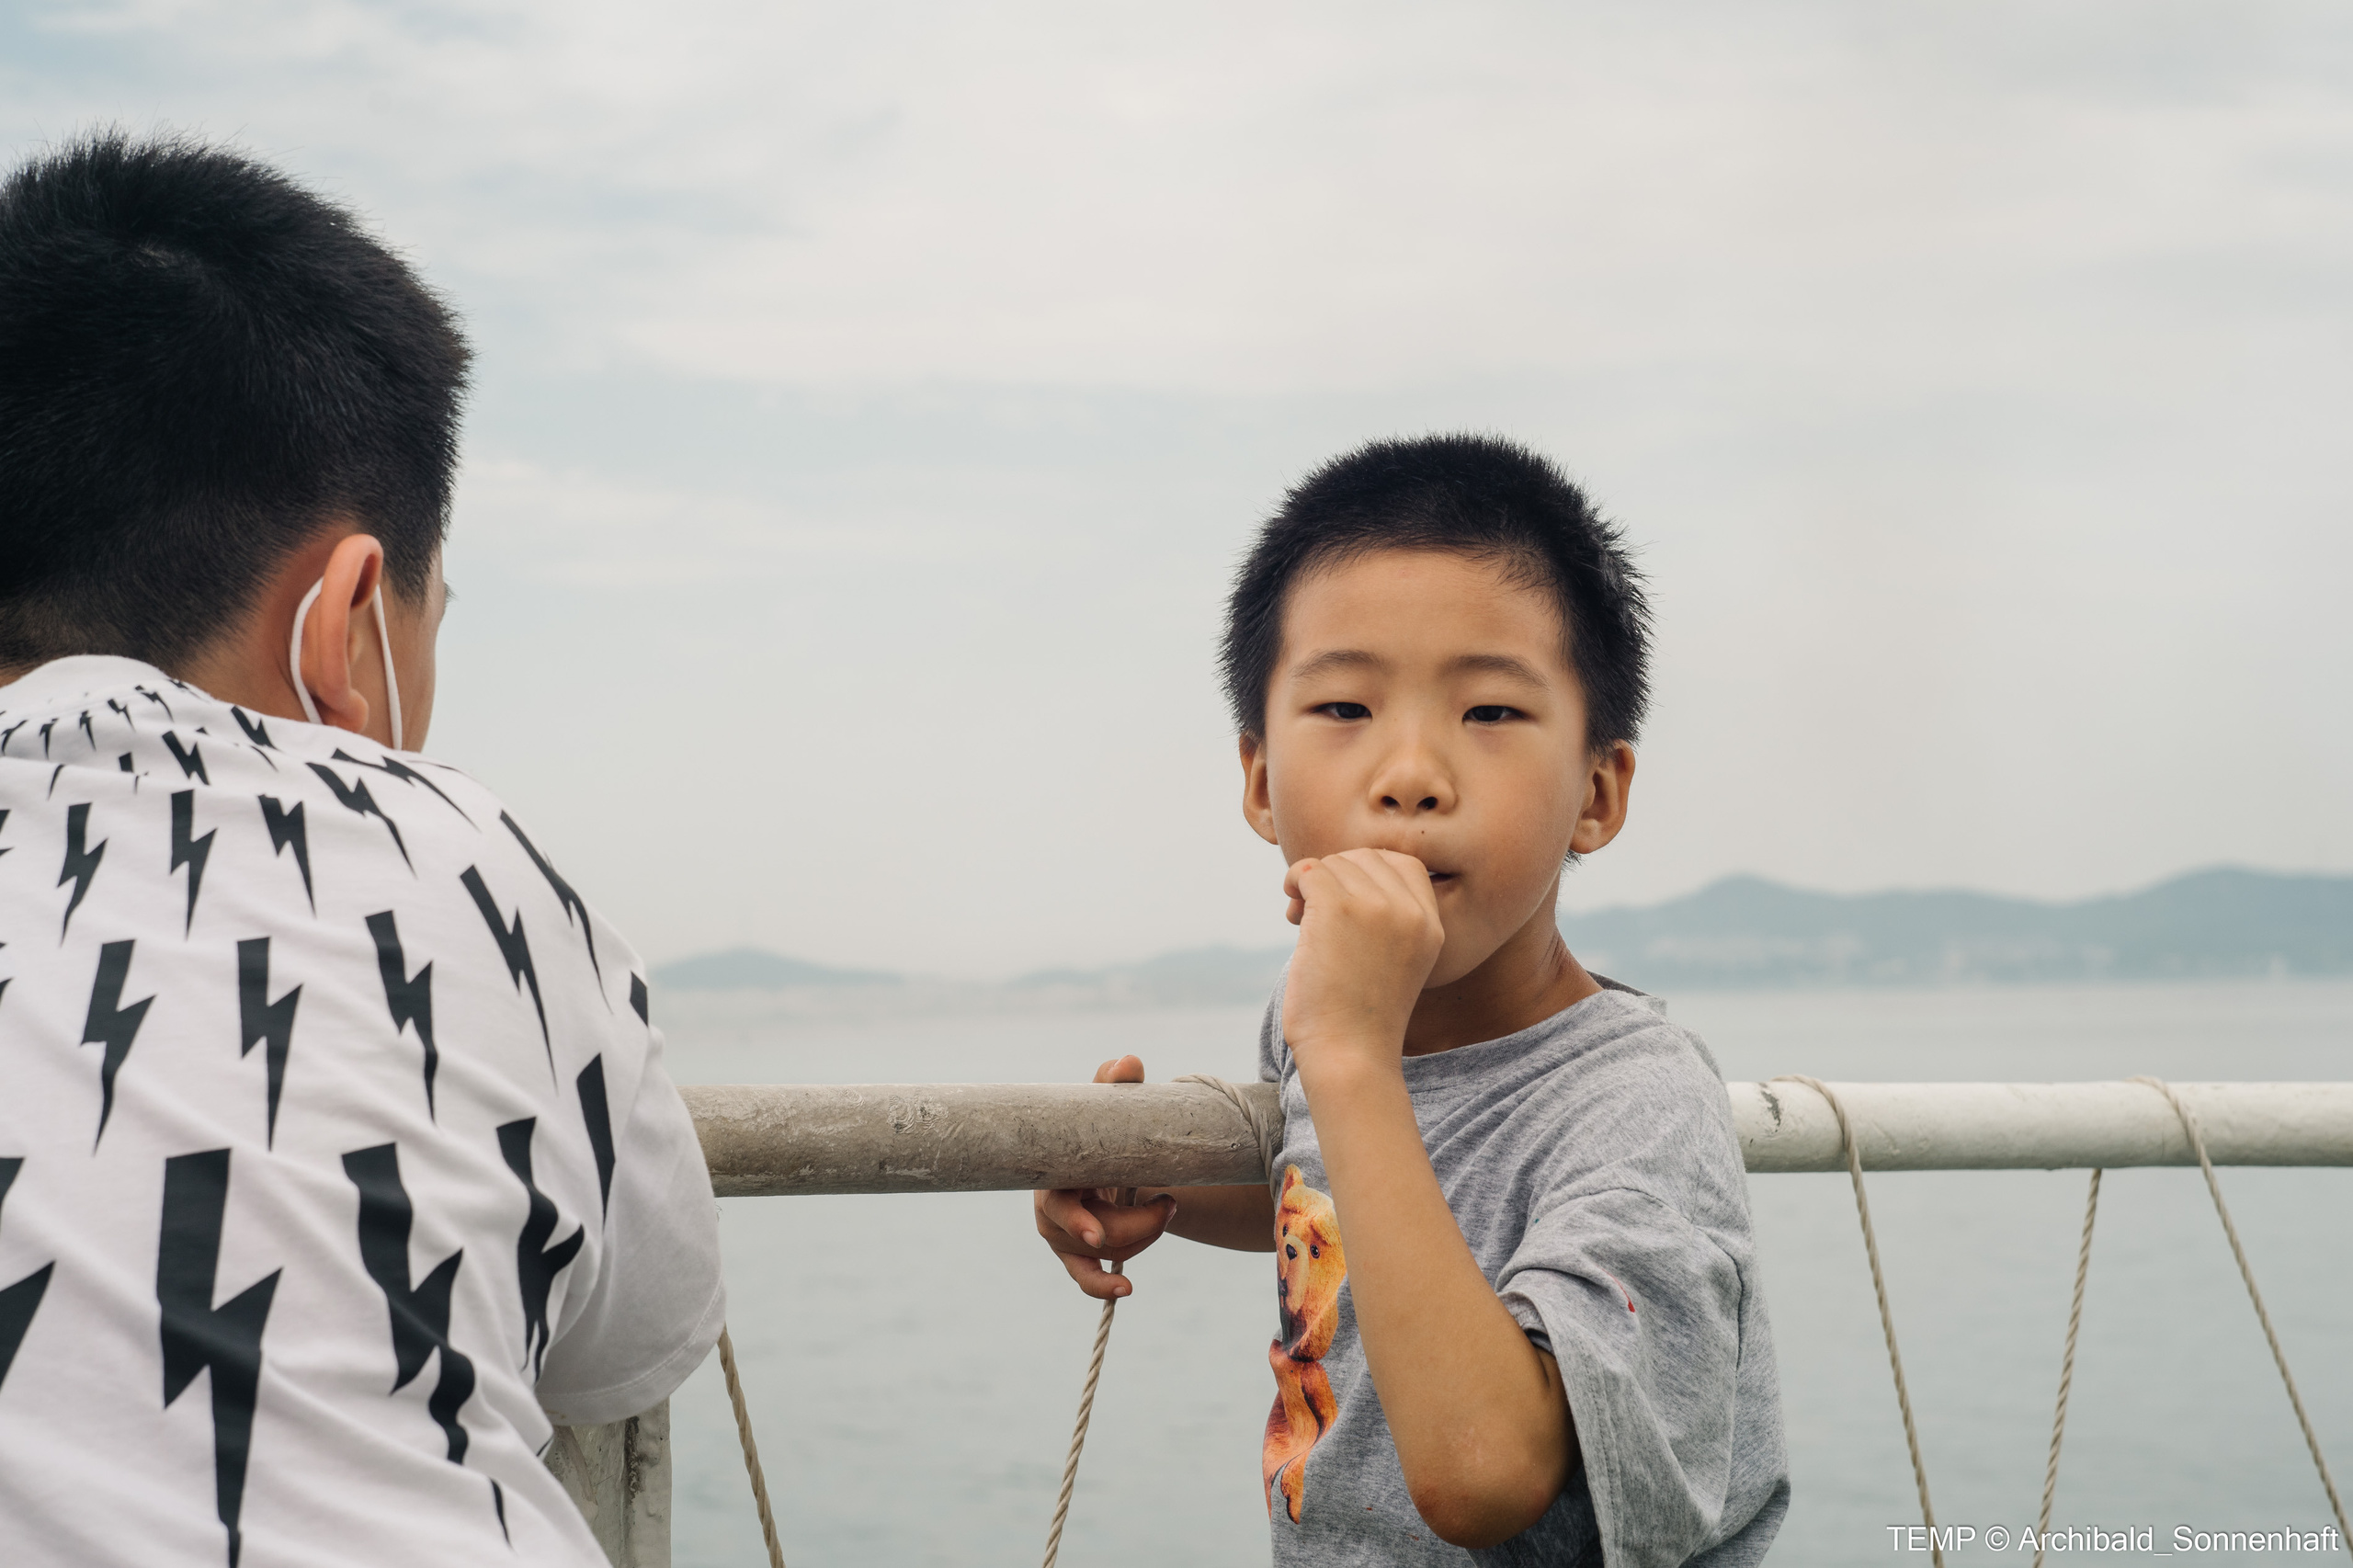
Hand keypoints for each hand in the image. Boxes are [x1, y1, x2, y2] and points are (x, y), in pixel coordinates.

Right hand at [1032, 1054, 1178, 1298]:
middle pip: (1093, 1233)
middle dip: (1138, 1224)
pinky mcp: (1079, 1255)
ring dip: (1145, 1235)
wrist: (1110, 1157)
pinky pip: (1086, 1278)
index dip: (1075, 1219)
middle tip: (1170, 1201)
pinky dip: (1103, 1287)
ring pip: (1105, 1252)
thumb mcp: (1109, 1106)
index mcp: (1054, 1175)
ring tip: (1168, 1206)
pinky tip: (1125, 1290)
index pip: (1058, 1204)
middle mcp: (1051, 1210)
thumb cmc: (1103, 1130)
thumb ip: (1117, 1084)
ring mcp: (1064, 1237)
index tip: (1096, 1231)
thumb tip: (1128, 1064)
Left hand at [1282, 848, 1444, 1082]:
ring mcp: (1377, 906)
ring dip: (1312, 883)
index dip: (1367, 872)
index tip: (1345, 899)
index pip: (1405, 864)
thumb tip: (1334, 872)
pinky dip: (1295, 880)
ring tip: (1299, 917)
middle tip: (1313, 909)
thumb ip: (1384, 919)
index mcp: (1432, 925)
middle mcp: (1411, 911)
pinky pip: (1311, 869)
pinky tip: (1292, 909)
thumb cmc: (1360, 1018)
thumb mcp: (1394, 962)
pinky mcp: (1339, 907)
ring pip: (1336, 863)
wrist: (1350, 1055)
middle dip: (1337, 875)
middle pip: (1367, 858)